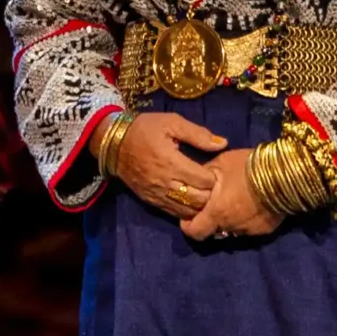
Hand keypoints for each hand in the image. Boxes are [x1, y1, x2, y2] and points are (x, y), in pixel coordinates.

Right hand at [113, 111, 227, 222]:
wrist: (114, 143)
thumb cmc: (145, 129)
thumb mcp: (172, 122)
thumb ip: (198, 134)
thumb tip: (222, 143)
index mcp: (172, 161)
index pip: (204, 180)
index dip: (215, 177)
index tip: (215, 171)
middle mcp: (165, 182)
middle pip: (198, 199)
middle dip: (210, 193)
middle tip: (212, 185)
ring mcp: (157, 194)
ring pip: (186, 210)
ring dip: (198, 204)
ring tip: (203, 194)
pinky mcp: (150, 200)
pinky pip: (173, 213)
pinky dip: (185, 210)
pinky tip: (190, 201)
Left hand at [181, 147, 280, 243]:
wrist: (286, 172)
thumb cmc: (248, 166)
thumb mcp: (220, 164)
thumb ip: (203, 177)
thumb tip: (195, 184)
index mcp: (216, 212)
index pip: (193, 232)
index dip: (188, 224)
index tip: (190, 214)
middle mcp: (230, 226)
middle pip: (212, 232)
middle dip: (209, 221)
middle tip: (213, 205)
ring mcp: (249, 230)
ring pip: (231, 230)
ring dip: (229, 221)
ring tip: (235, 202)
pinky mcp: (265, 230)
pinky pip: (248, 229)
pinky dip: (245, 220)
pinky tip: (251, 205)